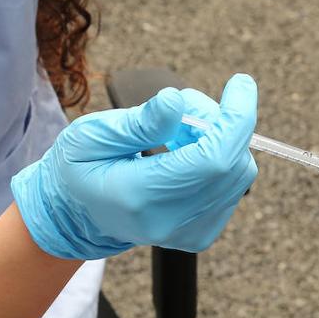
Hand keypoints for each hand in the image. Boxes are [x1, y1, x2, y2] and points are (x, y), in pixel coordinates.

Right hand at [11, 74, 258, 258]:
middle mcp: (172, 222)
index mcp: (140, 197)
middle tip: (182, 110)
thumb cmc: (80, 168)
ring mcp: (191, 233)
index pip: (212, 160)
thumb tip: (178, 102)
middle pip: (231, 163)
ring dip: (217, 140)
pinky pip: (232, 185)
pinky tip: (182, 156)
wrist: (78, 216)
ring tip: (174, 135)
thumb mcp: (89, 135)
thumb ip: (137, 121)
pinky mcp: (203, 233)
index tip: (240, 84)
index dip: (235, 119)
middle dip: (219, 123)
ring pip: (238, 173)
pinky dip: (216, 160)